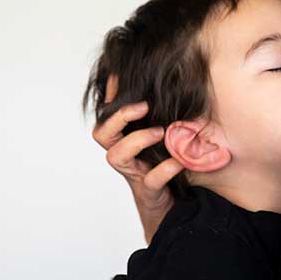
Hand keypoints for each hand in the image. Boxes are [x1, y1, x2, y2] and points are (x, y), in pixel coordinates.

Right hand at [93, 76, 180, 241]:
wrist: (171, 203)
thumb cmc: (165, 163)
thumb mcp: (162, 136)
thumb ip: (162, 115)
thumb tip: (175, 82)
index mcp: (123, 138)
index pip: (106, 114)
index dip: (110, 95)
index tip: (122, 77)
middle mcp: (122, 154)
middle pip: (101, 133)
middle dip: (119, 117)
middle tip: (143, 106)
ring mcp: (133, 172)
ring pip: (116, 156)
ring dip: (136, 140)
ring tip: (160, 132)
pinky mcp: (148, 190)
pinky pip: (151, 180)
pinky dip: (165, 169)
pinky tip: (179, 160)